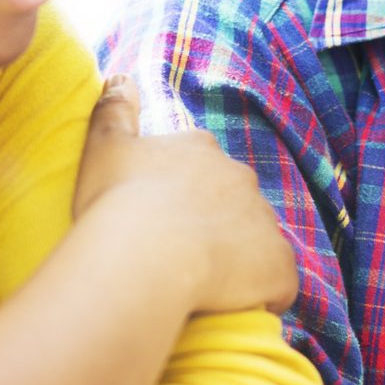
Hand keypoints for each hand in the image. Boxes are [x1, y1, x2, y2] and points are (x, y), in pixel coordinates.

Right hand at [70, 75, 297, 313]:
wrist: (144, 256)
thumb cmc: (115, 203)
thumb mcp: (104, 146)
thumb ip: (114, 108)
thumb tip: (121, 76)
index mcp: (200, 150)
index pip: (200, 167)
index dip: (183, 194)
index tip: (160, 218)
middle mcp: (241, 177)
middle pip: (233, 202)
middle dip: (215, 224)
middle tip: (178, 255)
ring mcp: (265, 221)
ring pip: (256, 240)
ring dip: (238, 259)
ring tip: (203, 287)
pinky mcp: (279, 266)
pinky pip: (279, 283)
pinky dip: (264, 295)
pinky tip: (235, 308)